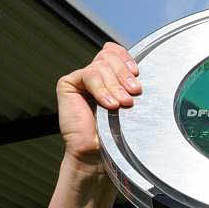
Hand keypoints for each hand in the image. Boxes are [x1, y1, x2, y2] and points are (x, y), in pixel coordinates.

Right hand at [56, 43, 141, 164]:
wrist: (99, 155)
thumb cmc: (117, 135)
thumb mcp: (130, 105)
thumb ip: (130, 85)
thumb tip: (140, 69)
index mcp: (109, 77)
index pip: (115, 52)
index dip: (126, 58)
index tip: (137, 73)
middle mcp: (94, 75)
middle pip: (109, 57)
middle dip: (124, 74)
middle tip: (134, 92)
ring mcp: (81, 79)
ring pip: (101, 66)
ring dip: (115, 85)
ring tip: (123, 104)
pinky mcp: (68, 85)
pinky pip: (88, 75)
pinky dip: (101, 89)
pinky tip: (109, 105)